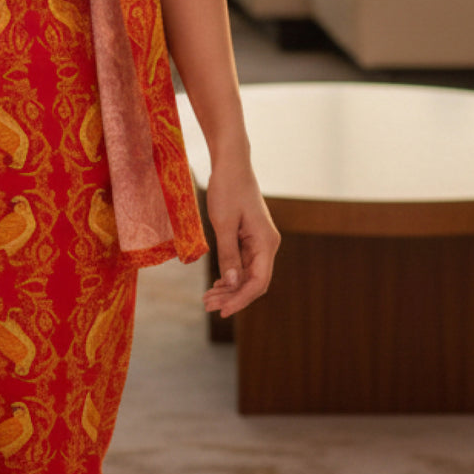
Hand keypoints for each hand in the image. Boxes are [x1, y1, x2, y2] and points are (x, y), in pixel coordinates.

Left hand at [202, 158, 279, 318]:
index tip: (222, 311)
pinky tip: (217, 284)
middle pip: (253, 281)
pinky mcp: (250, 237)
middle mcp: (267, 244)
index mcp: (266, 242)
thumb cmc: (228, 188)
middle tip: (207, 305)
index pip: (258, 281)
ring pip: (247, 273)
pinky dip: (230, 274)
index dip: (241, 299)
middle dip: (232, 296)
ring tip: (208, 298)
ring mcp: (259, 241)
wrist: (231, 163)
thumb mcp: (224, 222)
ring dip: (229, 288)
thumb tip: (232, 283)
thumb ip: (228, 254)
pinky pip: (243, 262)